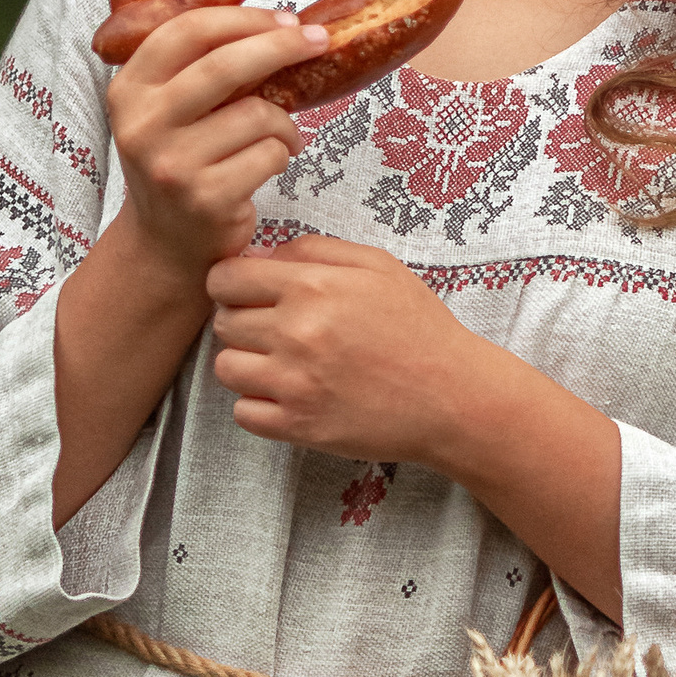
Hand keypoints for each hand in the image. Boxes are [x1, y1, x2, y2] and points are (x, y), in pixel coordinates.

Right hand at [106, 2, 332, 288]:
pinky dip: (283, 153)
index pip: (187, 31)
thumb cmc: (182, 161)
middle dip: (282, 46)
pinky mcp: (206, 198)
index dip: (243, 18)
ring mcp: (172, 165)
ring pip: (258, 114)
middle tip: (319, 39)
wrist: (165, 243)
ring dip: (286, 121)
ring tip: (282, 135)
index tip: (284, 18)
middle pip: (225, 66)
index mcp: (129, 89)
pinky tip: (271, 163)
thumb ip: (199, 65)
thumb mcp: (168, 109)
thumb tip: (276, 22)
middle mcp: (141, 125)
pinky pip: (270, 154)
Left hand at [205, 235, 628, 618]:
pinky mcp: (298, 427)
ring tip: (281, 362)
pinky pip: (242, 413)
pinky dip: (258, 404)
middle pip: (223, 322)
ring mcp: (294, 384)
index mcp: (313, 286)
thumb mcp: (377, 266)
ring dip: (246, 363)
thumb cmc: (418, 326)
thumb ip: (314, 249)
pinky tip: (289, 394)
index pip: (226, 278)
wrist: (452, 395)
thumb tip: (261, 256)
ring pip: (225, 368)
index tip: (246, 291)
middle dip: (242, 320)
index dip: (231, 282)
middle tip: (275, 328)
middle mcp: (296, 333)